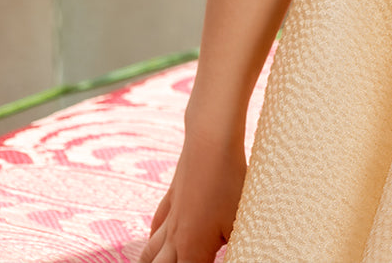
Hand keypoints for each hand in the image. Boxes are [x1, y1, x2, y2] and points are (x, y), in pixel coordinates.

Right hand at [139, 134, 246, 262]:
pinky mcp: (171, 197)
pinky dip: (152, 239)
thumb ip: (236, 248)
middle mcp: (175, 238)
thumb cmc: (229, 182)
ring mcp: (170, 217)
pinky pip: (155, 225)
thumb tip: (243, 253)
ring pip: (148, 252)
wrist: (210, 141)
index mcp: (192, 251)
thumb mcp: (239, 222)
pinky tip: (153, 241)